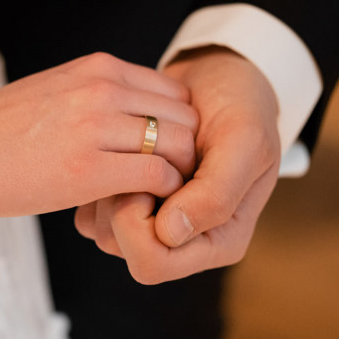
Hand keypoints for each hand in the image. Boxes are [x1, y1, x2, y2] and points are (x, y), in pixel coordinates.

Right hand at [0, 52, 197, 216]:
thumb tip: (134, 119)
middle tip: (168, 179)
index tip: (164, 153)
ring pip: (179, 145)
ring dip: (176, 174)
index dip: (178, 126)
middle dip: (185, 150)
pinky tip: (138, 204)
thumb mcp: (59, 90)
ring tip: (154, 195)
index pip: (176, 92)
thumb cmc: (1, 125)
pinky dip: (161, 194)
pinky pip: (158, 176)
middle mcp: (106, 89)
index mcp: (101, 68)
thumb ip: (100, 94)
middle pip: (187, 117)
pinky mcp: (90, 168)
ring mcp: (99, 126)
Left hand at [75, 47, 279, 283]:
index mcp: (219, 241)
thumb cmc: (241, 105)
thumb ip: (216, 193)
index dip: (138, 225)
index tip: (148, 176)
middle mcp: (187, 241)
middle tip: (136, 158)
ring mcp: (158, 222)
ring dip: (105, 188)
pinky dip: (95, 181)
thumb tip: (171, 234)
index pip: (153, 263)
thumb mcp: (245, 141)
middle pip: (121, 249)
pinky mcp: (136, 201)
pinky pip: (93, 212)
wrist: (222, 74)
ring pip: (103, 232)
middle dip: (118, 205)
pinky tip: (116, 150)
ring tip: (132, 151)